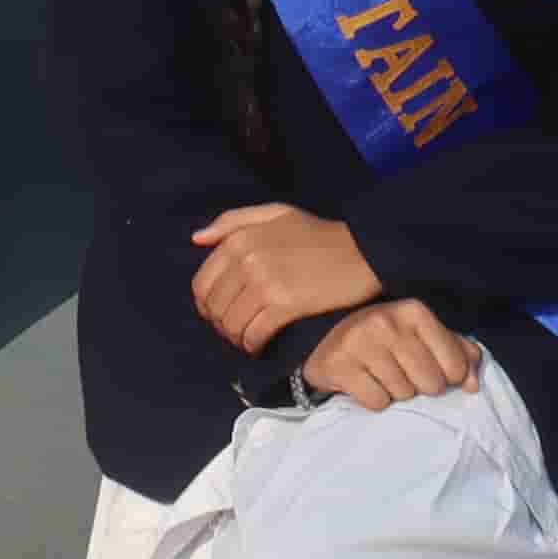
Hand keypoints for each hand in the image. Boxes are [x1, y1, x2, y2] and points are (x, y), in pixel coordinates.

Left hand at [188, 202, 383, 353]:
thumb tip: (196, 239)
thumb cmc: (317, 233)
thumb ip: (232, 221)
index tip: (222, 311)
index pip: (202, 283)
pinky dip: (253, 345)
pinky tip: (260, 344)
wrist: (361, 251)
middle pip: (215, 308)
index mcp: (240, 238)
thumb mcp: (275, 214)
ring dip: (237, 337)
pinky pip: (254, 335)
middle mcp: (246, 260)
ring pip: (232, 325)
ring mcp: (264, 283)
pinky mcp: (284, 305)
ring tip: (249, 336)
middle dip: (221, 323)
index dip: (207, 304)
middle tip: (237, 328)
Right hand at [298, 297, 484, 409]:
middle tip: (403, 372)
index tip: (433, 370)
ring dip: (396, 393)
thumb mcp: (424, 336)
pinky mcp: (339, 365)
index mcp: (414, 311)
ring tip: (382, 375)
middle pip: (431, 384)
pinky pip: (377, 403)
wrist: (327, 336)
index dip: (449, 377)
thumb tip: (474, 384)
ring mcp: (360, 342)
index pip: (455, 366)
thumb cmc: (387, 339)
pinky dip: (374, 399)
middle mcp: (387, 321)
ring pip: (403, 394)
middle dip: (420, 386)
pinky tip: (365, 382)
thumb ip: (457, 353)